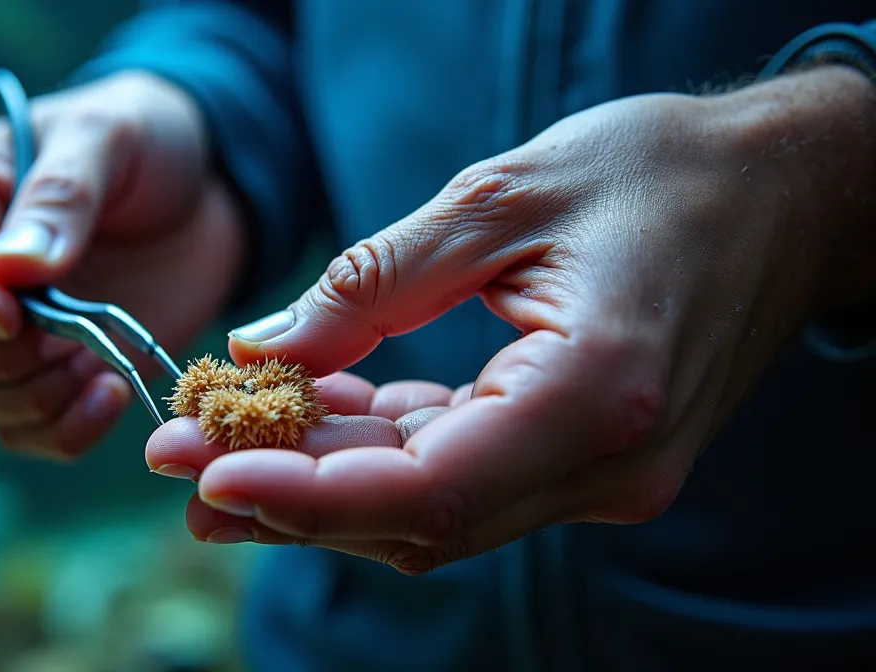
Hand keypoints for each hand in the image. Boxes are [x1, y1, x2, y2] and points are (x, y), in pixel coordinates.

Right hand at [0, 72, 245, 459]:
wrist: (209, 188)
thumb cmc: (144, 140)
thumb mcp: (107, 138)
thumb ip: (62, 196)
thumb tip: (12, 272)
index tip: (9, 315)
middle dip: (2, 355)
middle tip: (71, 335)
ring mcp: (7, 334)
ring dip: (35, 397)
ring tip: (100, 365)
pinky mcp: (54, 374)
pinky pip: (27, 431)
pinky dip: (64, 430)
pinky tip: (114, 395)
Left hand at [149, 65, 875, 572]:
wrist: (785, 192)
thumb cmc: (658, 172)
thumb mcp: (501, 197)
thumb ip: (376, 284)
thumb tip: (264, 348)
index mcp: (597, 396)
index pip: (428, 492)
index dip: (306, 497)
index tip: (205, 473)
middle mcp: (605, 465)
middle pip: (416, 517)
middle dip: (285, 495)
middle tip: (176, 459)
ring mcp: (601, 475)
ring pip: (431, 507)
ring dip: (321, 480)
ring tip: (219, 439)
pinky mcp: (584, 458)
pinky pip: (462, 474)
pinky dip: (380, 451)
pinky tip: (309, 412)